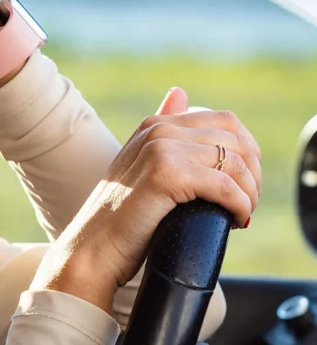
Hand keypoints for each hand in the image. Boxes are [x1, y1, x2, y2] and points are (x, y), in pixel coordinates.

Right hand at [30, 87, 261, 313]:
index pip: (226, 121)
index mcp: (156, 125)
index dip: (247, 153)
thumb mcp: (141, 167)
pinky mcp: (166, 174)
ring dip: (249, 192)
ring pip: (235, 163)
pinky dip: (239, 205)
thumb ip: (163, 135)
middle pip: (236, 139)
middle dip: (252, 174)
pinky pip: (224, 186)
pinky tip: (237, 220)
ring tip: (242, 214)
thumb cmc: (120, 221)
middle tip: (248, 203)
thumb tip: (180, 93)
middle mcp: (159, 130)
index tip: (246, 184)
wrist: (92, 251)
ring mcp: (161, 149)